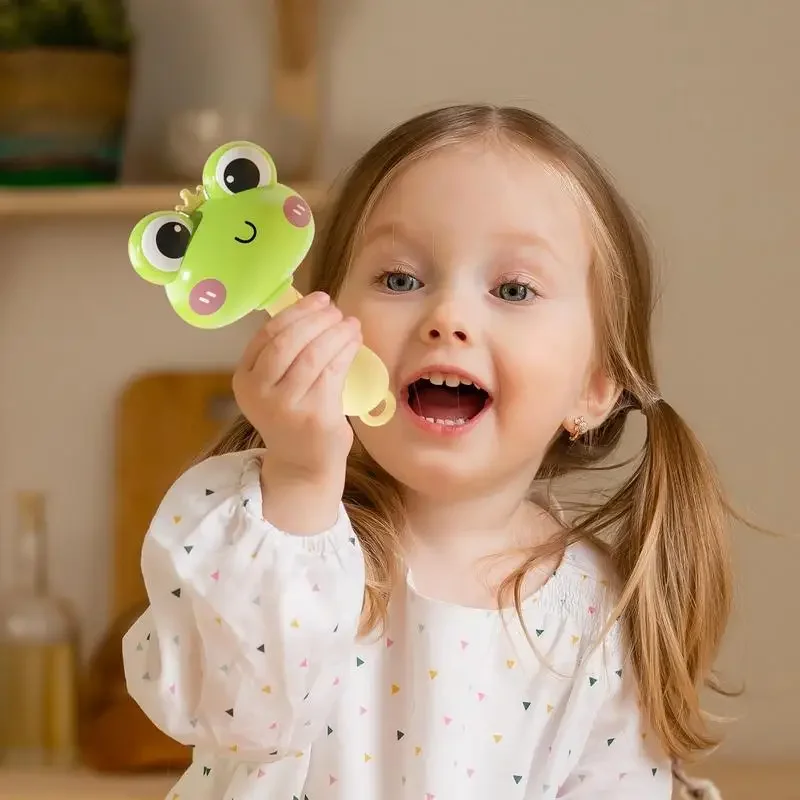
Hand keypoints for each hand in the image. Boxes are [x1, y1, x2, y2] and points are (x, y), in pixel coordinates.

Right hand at [232, 292, 361, 532]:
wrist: (303, 465)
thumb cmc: (293, 417)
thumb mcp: (275, 386)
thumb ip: (283, 354)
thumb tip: (314, 309)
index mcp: (244, 380)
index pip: (267, 335)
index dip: (295, 312)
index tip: (319, 300)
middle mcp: (259, 393)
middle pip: (288, 341)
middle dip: (316, 319)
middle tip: (336, 311)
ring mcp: (286, 406)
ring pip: (313, 354)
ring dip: (335, 333)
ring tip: (350, 324)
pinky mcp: (314, 415)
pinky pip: (332, 371)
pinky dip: (346, 350)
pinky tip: (354, 341)